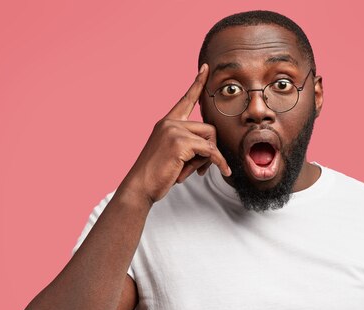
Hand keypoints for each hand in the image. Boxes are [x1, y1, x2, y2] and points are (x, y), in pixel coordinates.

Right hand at [125, 64, 230, 203]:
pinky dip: (218, 162)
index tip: (206, 69)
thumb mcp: (174, 154)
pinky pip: (210, 150)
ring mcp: (174, 131)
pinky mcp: (179, 142)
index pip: (186, 99)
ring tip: (195, 172)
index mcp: (167, 122)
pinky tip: (223, 171)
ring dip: (209, 159)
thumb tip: (214, 149)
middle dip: (210, 149)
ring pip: (210, 139)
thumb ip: (189, 144)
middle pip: (208, 128)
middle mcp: (169, 122)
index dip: (197, 83)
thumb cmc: (157, 174)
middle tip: (201, 168)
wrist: (140, 186)